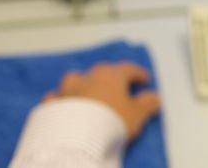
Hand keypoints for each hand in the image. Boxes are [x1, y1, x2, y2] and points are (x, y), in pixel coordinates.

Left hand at [43, 61, 160, 140]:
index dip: (138, 74)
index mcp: (112, 75)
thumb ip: (147, 104)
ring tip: (87, 93)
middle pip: (102, 71)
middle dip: (111, 77)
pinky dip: (61, 100)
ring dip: (82, 85)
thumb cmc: (111, 122)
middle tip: (118, 87)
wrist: (77, 139)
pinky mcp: (52, 105)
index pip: (128, 69)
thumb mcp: (138, 115)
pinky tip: (63, 106)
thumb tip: (155, 97)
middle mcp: (89, 77)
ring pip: (75, 80)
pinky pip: (57, 98)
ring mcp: (68, 90)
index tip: (145, 79)